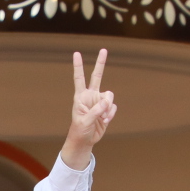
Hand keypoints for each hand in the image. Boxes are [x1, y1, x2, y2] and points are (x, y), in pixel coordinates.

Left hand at [61, 49, 116, 170]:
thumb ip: (96, 110)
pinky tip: (105, 120)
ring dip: (108, 107)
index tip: (76, 53)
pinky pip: (113, 107)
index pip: (79, 78)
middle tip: (104, 49)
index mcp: (81, 97)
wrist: (85, 140)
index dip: (78, 66)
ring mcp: (99, 102)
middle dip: (101, 63)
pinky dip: (110, 114)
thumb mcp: (85, 121)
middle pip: (97, 76)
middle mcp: (91, 96)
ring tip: (102, 118)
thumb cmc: (80, 130)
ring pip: (110, 96)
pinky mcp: (106, 109)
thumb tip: (107, 100)